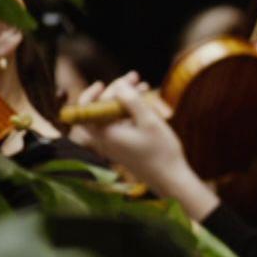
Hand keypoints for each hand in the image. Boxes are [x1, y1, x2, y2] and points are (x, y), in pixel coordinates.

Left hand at [66, 73, 196, 196]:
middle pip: (102, 108)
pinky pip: (122, 124)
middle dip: (117, 91)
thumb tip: (119, 85)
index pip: (86, 110)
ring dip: (126, 99)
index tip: (102, 83)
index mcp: (105, 133)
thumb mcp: (148, 121)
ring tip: (143, 85)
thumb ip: (131, 100)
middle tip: (135, 77)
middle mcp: (106, 139)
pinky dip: (131, 111)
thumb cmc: (160, 152)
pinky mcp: (125, 146)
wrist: (170, 179)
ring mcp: (115, 143)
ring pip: (114, 115)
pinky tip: (145, 102)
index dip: (91, 94)